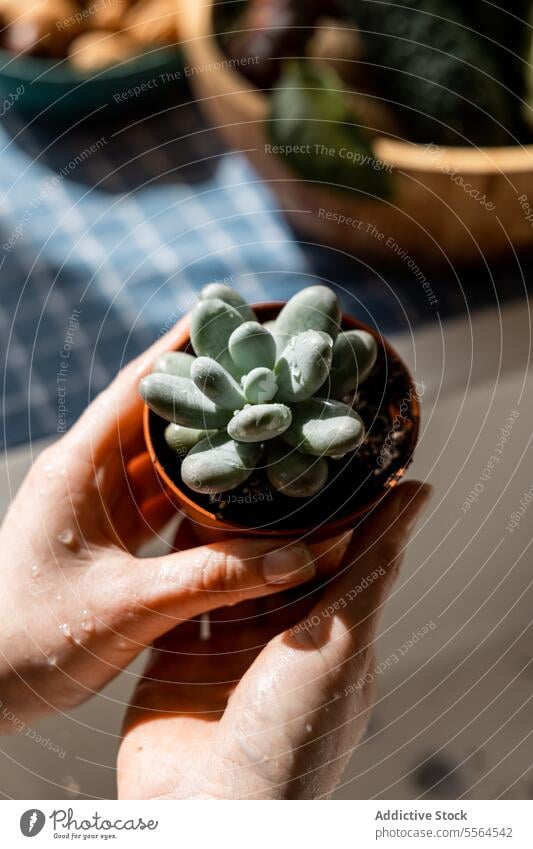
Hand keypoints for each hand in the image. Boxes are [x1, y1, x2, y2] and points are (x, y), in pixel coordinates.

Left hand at [0, 317, 320, 726]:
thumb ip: (215, 579)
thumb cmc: (33, 640)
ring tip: (264, 424)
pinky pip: (163, 501)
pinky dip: (200, 495)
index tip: (224, 314)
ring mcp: (99, 506)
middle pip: (158, 419)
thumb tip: (302, 556)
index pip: (137, 387)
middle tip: (264, 371)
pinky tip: (240, 493)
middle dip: (209, 396)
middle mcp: (88, 475)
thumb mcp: (129, 606)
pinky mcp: (109, 537)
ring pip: (164, 462)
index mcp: (79, 467)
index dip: (181, 349)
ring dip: (208, 448)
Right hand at [117, 482, 430, 799]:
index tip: (307, 459)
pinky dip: (174, 568)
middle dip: (261, 518)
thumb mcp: (344, 638)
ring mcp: (226, 653)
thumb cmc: (293, 735)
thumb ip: (374, 564)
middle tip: (248, 457)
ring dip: (214, 537)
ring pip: (222, 576)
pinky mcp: (176, 663)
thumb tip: (421, 492)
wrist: (209, 813)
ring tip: (206, 480)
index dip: (320, 509)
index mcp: (329, 637)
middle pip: (270, 563)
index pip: (330, 556)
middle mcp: (278, 642)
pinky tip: (166, 527)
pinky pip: (175, 602)